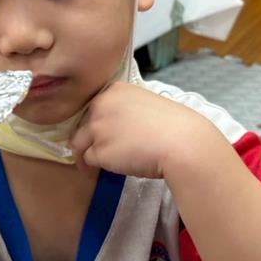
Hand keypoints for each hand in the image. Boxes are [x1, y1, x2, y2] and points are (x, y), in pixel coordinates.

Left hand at [68, 82, 209, 178]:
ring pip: (79, 143)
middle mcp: (100, 105)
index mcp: (114, 90)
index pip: (94, 106)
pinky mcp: (99, 151)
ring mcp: (97, 128)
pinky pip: (88, 160)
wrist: (181, 143)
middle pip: (83, 124)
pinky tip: (105, 170)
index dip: (97, 122)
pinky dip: (95, 166)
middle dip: (88, 138)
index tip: (104, 133)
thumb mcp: (146, 104)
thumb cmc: (173, 125)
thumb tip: (118, 128)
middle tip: (97, 151)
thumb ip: (126, 110)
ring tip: (93, 165)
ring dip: (86, 154)